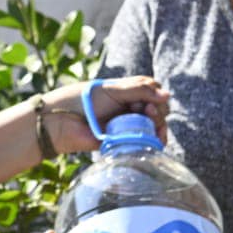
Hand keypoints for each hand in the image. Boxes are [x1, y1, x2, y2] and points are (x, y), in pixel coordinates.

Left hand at [39, 76, 169, 154]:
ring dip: (158, 126)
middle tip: (148, 112)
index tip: (150, 101)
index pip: (154, 93)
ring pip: (154, 127)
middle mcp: (130, 109)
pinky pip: (144, 143)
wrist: (64, 121)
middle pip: (157, 111)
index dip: (157, 97)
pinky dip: (153, 141)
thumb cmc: (85, 100)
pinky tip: (155, 140)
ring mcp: (128, 126)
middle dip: (158, 112)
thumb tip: (168, 95)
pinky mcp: (124, 143)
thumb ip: (140, 90)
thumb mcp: (114, 90)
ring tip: (150, 124)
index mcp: (128, 94)